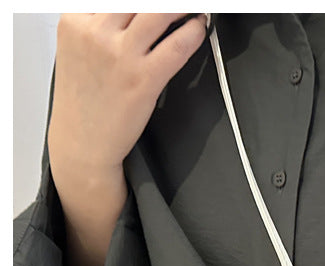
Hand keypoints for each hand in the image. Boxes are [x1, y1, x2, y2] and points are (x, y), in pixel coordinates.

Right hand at [48, 13, 207, 173]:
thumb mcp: (76, 48)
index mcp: (75, 21)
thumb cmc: (83, 100)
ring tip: (191, 10)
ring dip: (181, 8)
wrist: (82, 142)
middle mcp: (96, 33)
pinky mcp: (143, 79)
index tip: (153, 5)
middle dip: (164, 3)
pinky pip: (177, 46)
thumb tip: (131, 13)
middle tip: (178, 6)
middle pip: (138, 0)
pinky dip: (193, 32)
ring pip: (160, 12)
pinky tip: (198, 28)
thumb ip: (98, 23)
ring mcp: (121, 56)